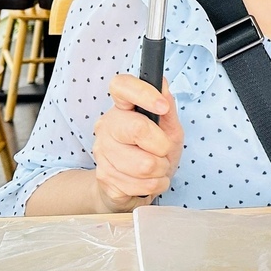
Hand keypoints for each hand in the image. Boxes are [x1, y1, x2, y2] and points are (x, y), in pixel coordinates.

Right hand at [91, 75, 183, 211]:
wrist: (135, 185)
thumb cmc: (153, 151)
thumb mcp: (169, 128)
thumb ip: (168, 109)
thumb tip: (163, 85)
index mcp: (122, 108)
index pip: (121, 86)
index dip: (143, 93)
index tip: (162, 106)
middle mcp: (107, 126)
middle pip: (137, 129)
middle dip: (162, 145)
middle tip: (163, 150)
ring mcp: (102, 153)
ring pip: (144, 165)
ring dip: (161, 169)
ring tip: (156, 167)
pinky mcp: (104, 178)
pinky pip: (141, 185)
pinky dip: (154, 184)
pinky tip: (148, 180)